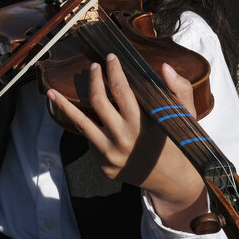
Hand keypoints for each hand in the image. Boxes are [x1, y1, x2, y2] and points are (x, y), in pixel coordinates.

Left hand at [47, 55, 206, 230]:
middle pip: (98, 101)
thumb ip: (180, 90)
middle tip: (95, 66)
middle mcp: (123, 139)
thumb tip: (165, 67)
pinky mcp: (102, 164)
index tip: (111, 57)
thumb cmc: (178, 143)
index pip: (122, 91)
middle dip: (95, 79)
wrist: (174, 182)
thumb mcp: (186, 116)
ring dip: (64, 104)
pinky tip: (73, 112)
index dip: (114, 71)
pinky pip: (90, 138)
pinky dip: (83, 123)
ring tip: (52, 91)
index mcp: (143, 125)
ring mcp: (110, 154)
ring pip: (81, 122)